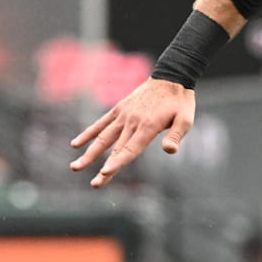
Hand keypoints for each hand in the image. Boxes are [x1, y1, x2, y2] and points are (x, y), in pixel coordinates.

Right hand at [69, 78, 195, 187]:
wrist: (171, 76)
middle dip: (104, 168)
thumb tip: (170, 150)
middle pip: (116, 149)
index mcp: (148, 126)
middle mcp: (132, 122)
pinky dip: (88, 133)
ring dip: (89, 153)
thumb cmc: (180, 102)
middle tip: (94, 185)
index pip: (131, 148)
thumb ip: (176, 135)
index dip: (118, 162)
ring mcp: (123, 115)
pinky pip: (100, 123)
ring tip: (75, 167)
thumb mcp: (186, 119)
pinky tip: (75, 144)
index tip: (106, 173)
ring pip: (103, 138)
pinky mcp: (119, 109)